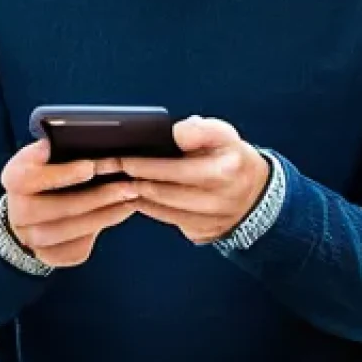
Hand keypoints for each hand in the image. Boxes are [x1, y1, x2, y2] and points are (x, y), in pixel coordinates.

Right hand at [0, 138, 139, 267]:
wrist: (27, 211)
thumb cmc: (44, 174)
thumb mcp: (42, 155)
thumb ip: (55, 147)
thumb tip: (82, 136)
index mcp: (13, 179)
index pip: (33, 178)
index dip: (62, 174)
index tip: (91, 167)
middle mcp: (18, 212)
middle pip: (59, 208)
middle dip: (97, 197)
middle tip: (127, 186)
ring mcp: (32, 239)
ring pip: (72, 231)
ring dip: (106, 215)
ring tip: (130, 199)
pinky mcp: (49, 257)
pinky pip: (78, 248)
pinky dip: (102, 230)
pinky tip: (120, 213)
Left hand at [120, 117, 270, 244]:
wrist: (256, 196)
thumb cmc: (232, 158)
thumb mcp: (224, 134)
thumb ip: (200, 131)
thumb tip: (175, 133)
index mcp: (224, 170)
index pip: (175, 168)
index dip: (145, 164)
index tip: (122, 157)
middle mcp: (217, 198)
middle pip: (163, 190)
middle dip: (131, 178)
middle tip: (105, 167)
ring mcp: (209, 218)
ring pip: (161, 207)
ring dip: (134, 194)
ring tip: (111, 181)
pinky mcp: (201, 231)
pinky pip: (166, 219)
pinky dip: (145, 206)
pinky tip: (130, 195)